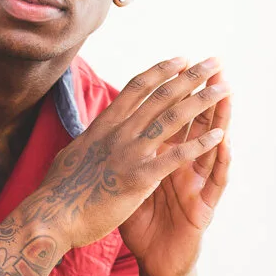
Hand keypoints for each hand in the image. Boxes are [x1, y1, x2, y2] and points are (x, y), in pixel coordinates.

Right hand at [18, 57, 229, 248]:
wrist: (50, 216)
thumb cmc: (59, 191)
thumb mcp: (73, 154)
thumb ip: (89, 141)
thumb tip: (88, 133)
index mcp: (104, 125)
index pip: (137, 87)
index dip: (162, 71)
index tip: (181, 59)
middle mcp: (119, 132)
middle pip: (161, 95)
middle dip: (191, 76)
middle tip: (214, 62)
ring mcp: (129, 153)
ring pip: (173, 118)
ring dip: (202, 101)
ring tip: (224, 88)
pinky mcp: (138, 178)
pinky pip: (175, 156)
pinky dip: (199, 144)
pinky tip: (219, 135)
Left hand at [119, 61, 231, 275]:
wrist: (156, 264)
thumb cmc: (143, 226)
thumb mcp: (128, 187)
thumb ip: (124, 160)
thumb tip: (103, 134)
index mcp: (166, 159)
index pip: (174, 120)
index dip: (178, 94)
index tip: (180, 63)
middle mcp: (186, 168)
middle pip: (197, 126)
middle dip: (203, 95)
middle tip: (213, 66)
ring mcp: (197, 186)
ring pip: (212, 147)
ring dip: (220, 119)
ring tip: (227, 93)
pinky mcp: (204, 208)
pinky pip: (215, 182)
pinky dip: (220, 162)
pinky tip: (226, 143)